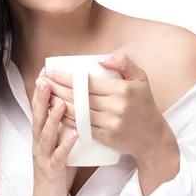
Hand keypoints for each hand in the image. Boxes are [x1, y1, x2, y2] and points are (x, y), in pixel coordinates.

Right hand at [31, 68, 77, 195]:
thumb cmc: (58, 168)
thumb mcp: (58, 141)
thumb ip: (65, 123)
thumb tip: (76, 103)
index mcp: (41, 134)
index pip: (39, 108)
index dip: (41, 91)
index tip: (45, 72)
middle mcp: (39, 143)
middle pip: (37, 117)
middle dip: (41, 98)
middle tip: (45, 80)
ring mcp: (44, 156)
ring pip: (46, 134)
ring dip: (53, 118)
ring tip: (62, 103)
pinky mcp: (52, 170)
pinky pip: (59, 157)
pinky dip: (66, 146)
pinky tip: (74, 135)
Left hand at [45, 53, 172, 161]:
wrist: (152, 137)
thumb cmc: (144, 103)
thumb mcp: (140, 77)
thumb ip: (123, 62)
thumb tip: (100, 59)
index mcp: (122, 90)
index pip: (87, 82)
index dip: (67, 77)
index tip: (52, 72)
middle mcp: (115, 107)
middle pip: (79, 96)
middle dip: (57, 88)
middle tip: (43, 81)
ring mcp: (109, 124)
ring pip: (77, 112)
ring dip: (57, 103)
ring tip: (44, 94)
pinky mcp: (105, 137)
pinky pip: (80, 126)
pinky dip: (65, 118)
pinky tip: (55, 111)